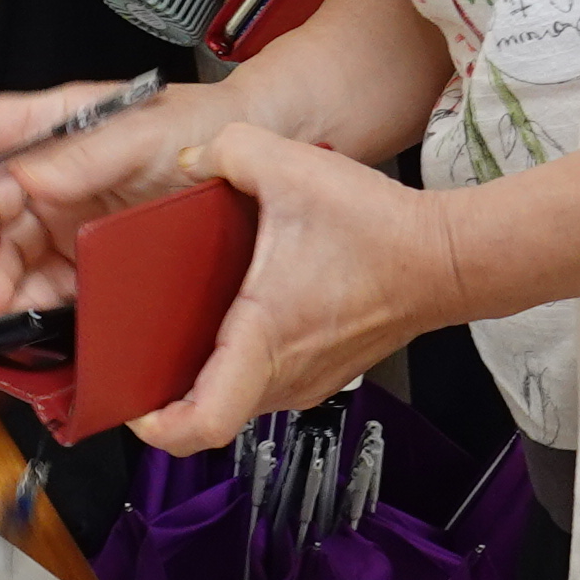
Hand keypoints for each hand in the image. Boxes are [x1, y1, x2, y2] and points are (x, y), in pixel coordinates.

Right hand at [0, 79, 226, 310]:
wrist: (249, 164)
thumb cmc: (200, 127)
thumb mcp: (145, 131)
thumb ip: (87, 153)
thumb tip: (29, 176)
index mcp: (55, 125)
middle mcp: (49, 172)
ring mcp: (62, 218)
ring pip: (6, 248)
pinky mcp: (82, 258)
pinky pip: (41, 282)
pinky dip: (25, 301)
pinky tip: (20, 312)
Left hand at [118, 127, 469, 452]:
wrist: (448, 258)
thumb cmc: (384, 231)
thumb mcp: (292, 167)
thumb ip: (227, 150)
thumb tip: (189, 160)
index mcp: (264, 337)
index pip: (202, 424)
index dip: (156, 429)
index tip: (131, 406)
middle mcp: (284, 374)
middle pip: (207, 417)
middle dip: (166, 397)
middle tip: (135, 362)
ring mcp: (306, 381)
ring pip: (236, 400)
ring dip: (204, 380)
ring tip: (177, 338)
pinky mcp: (323, 373)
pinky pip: (264, 384)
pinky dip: (238, 365)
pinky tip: (234, 320)